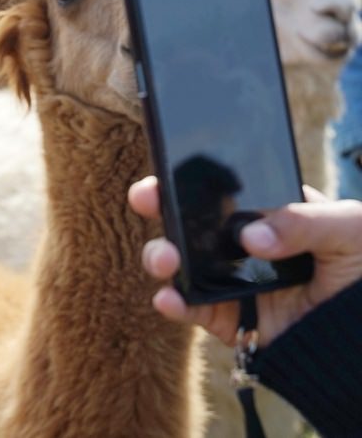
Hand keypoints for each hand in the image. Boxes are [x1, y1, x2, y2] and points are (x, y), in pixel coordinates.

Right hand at [129, 176, 361, 346]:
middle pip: (188, 219)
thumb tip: (250, 236)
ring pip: (179, 261)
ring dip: (160, 255)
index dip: (188, 176)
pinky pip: (190, 307)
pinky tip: (170, 298)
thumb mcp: (351, 229)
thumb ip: (304, 221)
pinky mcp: (226, 316)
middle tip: (146, 199)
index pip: (223, 187)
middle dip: (159, 207)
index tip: (166, 170)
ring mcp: (230, 278)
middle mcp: (241, 242)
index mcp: (268, 210)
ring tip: (164, 260)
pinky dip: (173, 302)